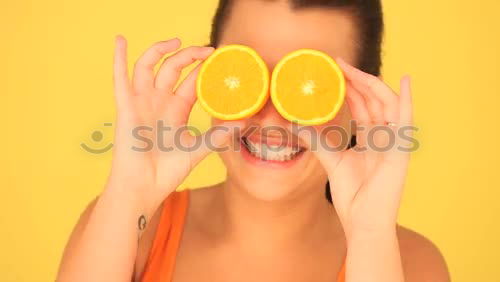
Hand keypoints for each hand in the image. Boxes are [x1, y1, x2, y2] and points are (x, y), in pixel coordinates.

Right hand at [107, 36, 241, 215]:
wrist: (146, 187)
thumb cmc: (168, 171)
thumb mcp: (198, 148)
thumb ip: (218, 135)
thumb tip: (243, 123)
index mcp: (176, 109)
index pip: (190, 81)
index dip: (202, 67)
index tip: (217, 56)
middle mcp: (159, 102)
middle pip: (172, 68)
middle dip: (189, 55)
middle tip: (207, 49)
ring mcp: (142, 103)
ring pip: (148, 67)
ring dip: (160, 50)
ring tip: (177, 41)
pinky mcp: (126, 108)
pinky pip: (120, 79)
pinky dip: (118, 59)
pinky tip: (120, 41)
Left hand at [298, 58, 413, 238]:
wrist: (362, 220)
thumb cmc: (352, 195)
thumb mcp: (331, 160)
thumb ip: (317, 140)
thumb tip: (294, 124)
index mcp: (370, 140)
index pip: (363, 107)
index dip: (352, 89)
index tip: (336, 72)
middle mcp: (384, 137)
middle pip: (373, 101)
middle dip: (357, 81)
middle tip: (339, 64)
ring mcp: (393, 142)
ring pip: (386, 104)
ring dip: (370, 84)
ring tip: (351, 69)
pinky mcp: (400, 150)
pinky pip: (406, 120)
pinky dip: (407, 99)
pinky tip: (405, 80)